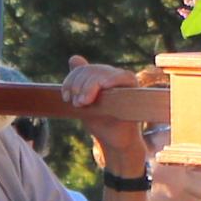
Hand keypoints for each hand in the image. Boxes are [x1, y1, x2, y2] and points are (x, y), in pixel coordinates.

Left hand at [66, 57, 151, 177]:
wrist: (115, 142)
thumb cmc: (102, 123)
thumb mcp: (85, 102)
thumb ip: (79, 84)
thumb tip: (74, 58)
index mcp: (102, 77)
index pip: (84, 69)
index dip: (72, 80)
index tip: (66, 97)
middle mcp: (114, 76)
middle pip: (92, 70)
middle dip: (79, 85)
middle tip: (76, 103)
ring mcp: (124, 82)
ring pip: (103, 73)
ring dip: (89, 87)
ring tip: (83, 103)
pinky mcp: (134, 89)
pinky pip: (123, 76)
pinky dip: (112, 79)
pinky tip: (103, 86)